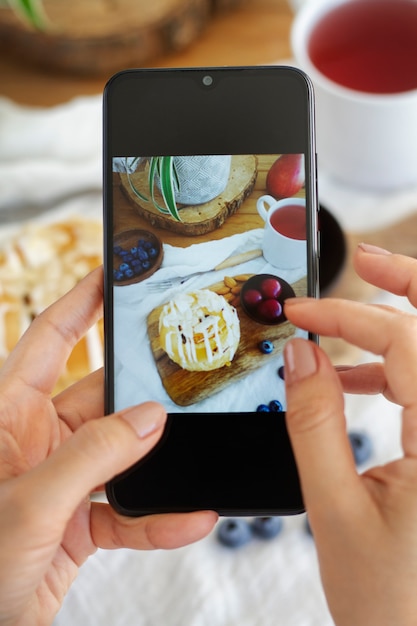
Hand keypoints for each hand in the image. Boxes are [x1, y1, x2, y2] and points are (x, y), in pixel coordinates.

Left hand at [0, 267, 216, 625]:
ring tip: (195, 453)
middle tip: (186, 378)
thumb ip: (92, 456)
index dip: (81, 303)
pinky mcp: (76, 520)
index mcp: (6, 415)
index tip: (114, 275)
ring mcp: (58, 480)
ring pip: (121, 455)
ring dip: (157, 462)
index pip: (47, 340)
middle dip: (142, 395)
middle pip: (100, 399)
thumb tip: (149, 419)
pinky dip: (156, 517)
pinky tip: (188, 517)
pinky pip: (126, 510)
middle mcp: (34, 440)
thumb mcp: (29, 504)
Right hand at [283, 244, 416, 625]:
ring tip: (344, 318)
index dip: (349, 316)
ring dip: (398, 327)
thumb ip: (314, 423)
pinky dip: (393, 371)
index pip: (405, 343)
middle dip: (408, 286)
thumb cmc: (392, 604)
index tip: (301, 314)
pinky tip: (351, 379)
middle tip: (366, 261)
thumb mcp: (334, 508)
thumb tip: (302, 357)